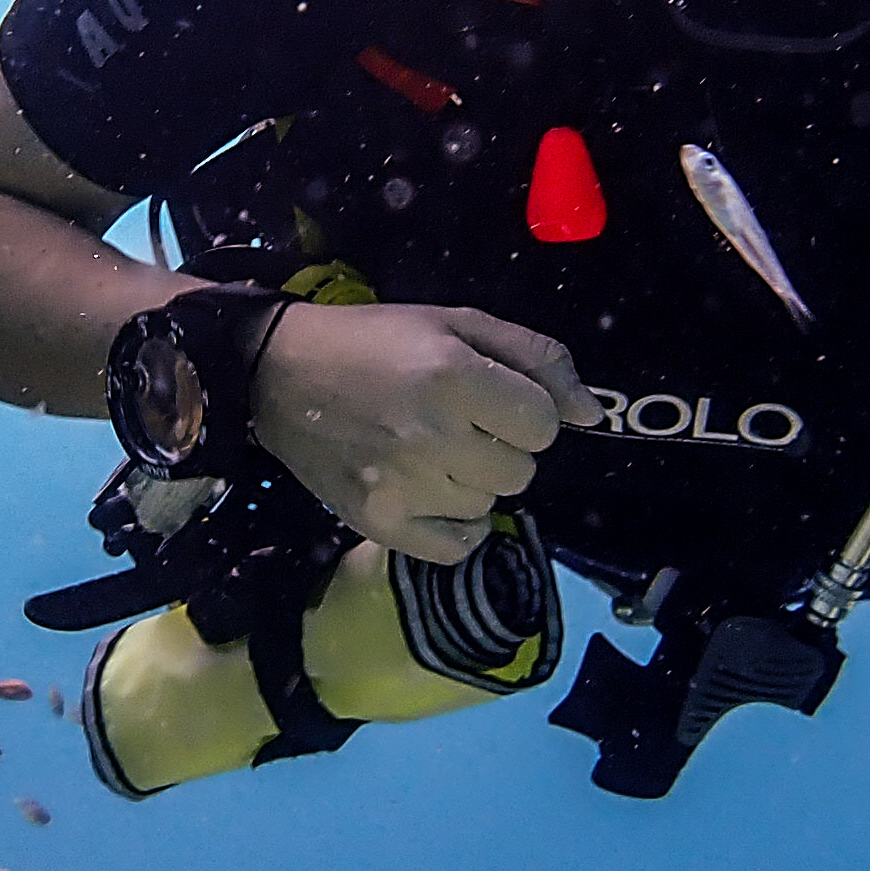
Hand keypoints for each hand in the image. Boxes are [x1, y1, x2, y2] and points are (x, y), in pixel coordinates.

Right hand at [250, 301, 598, 562]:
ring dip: (473, 481)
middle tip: (456, 423)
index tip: (492, 400)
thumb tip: (593, 413)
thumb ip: (536, 359)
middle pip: (522, 471)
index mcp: (454, 377)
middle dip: (501, 446)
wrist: (277, 374)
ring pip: (490, 505)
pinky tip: (431, 494)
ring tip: (431, 451)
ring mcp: (404, 486)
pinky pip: (457, 547)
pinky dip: (455, 526)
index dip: (526, 411)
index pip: (544, 425)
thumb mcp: (456, 323)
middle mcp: (433, 436)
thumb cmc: (375, 340)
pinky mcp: (379, 523)